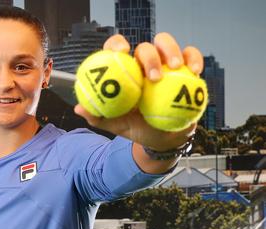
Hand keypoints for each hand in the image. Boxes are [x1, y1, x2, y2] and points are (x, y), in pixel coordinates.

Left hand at [74, 33, 203, 151]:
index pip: (117, 49)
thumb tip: (79, 109)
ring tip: (175, 69)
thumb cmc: (136, 128)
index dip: (117, 44)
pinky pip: (191, 57)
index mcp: (124, 70)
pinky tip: (195, 71)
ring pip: (167, 45)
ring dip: (171, 52)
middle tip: (153, 76)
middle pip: (145, 46)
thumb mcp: (116, 126)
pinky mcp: (185, 68)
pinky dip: (194, 59)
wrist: (162, 139)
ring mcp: (165, 64)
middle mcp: (144, 64)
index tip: (121, 52)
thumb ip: (98, 117)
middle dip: (149, 55)